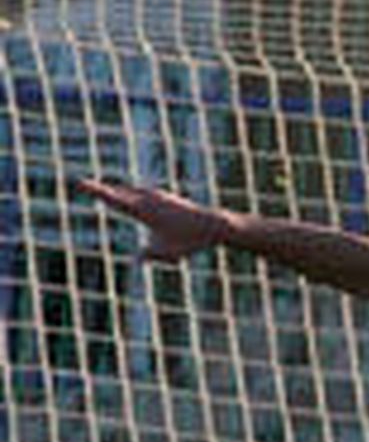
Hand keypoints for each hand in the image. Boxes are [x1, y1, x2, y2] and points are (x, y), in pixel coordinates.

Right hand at [78, 176, 222, 263]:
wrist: (215, 224)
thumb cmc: (191, 240)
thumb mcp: (167, 253)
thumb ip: (150, 254)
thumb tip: (137, 259)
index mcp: (144, 209)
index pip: (114, 198)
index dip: (96, 191)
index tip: (80, 182)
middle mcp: (149, 199)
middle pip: (120, 193)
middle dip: (103, 191)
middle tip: (84, 185)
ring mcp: (158, 196)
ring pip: (133, 192)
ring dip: (119, 191)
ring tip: (105, 190)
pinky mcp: (167, 199)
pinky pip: (145, 195)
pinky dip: (134, 194)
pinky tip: (133, 194)